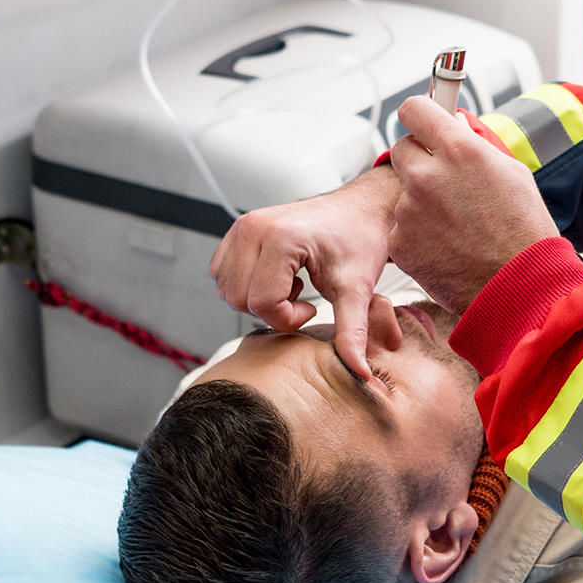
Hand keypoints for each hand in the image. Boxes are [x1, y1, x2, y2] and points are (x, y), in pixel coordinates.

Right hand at [209, 163, 401, 382]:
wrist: (359, 210)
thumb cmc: (358, 239)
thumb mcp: (357, 290)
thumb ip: (352, 332)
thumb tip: (359, 372)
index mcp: (280, 237)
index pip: (262, 303)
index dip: (287, 318)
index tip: (312, 309)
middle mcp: (253, 228)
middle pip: (239, 299)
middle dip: (272, 311)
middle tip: (303, 299)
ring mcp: (242, 227)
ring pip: (228, 290)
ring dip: (258, 299)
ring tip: (291, 286)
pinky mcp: (237, 231)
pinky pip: (222, 275)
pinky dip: (246, 286)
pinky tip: (277, 277)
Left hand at [386, 96, 557, 312]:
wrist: (520, 286)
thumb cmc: (523, 231)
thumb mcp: (511, 172)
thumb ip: (474, 144)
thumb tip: (452, 124)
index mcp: (458, 150)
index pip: (414, 109)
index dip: (420, 115)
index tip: (423, 122)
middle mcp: (427, 175)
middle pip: (401, 148)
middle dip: (420, 159)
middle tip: (445, 180)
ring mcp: (409, 210)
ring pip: (403, 192)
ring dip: (421, 201)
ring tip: (458, 224)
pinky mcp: (400, 242)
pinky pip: (402, 226)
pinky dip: (418, 234)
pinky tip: (447, 244)